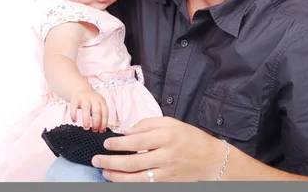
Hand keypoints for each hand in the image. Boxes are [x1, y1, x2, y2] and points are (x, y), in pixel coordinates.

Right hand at [69, 88, 108, 132]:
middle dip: (96, 122)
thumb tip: (102, 130)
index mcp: (101, 101)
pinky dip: (74, 114)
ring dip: (86, 119)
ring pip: (86, 108)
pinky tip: (74, 121)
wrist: (81, 89)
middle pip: (97, 111)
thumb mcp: (98, 106)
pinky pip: (74, 107)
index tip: (101, 131)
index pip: (105, 112)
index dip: (104, 122)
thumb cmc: (91, 102)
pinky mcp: (75, 98)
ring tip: (86, 128)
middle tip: (94, 130)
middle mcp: (94, 99)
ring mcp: (84, 98)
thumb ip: (100, 116)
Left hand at [91, 117, 227, 181]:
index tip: (106, 143)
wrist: (211, 160)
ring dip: (116, 176)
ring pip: (136, 178)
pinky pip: (144, 186)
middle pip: (132, 161)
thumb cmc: (189, 138)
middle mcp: (166, 155)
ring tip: (104, 171)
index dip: (118, 143)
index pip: (136, 140)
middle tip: (97, 159)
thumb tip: (127, 132)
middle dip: (110, 161)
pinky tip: (119, 181)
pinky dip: (129, 184)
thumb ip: (148, 124)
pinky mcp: (168, 184)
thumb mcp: (171, 123)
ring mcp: (167, 173)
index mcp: (166, 136)